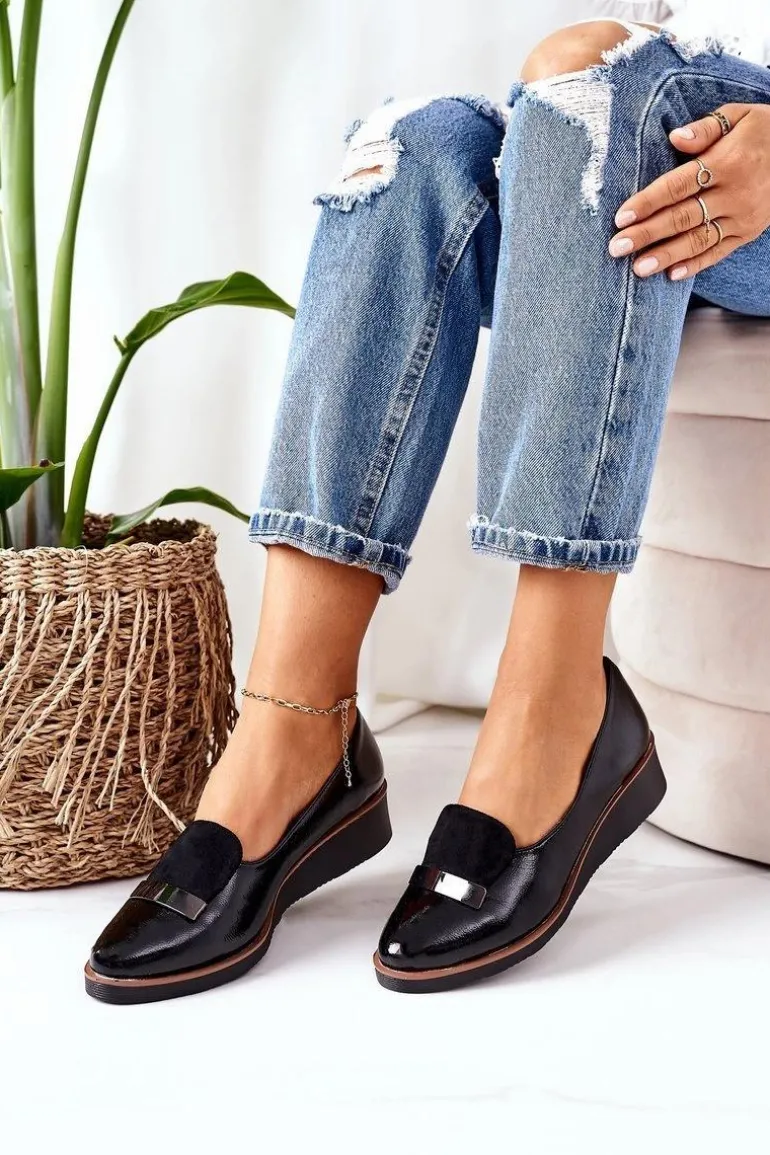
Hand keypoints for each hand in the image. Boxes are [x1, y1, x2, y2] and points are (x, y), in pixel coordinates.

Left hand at [608, 103, 769, 280]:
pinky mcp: (748, 233)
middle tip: (616, 248)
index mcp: (727, 162)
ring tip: (638, 268)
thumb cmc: (763, 131)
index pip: (679, 185)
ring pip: (698, 240)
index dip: (649, 202)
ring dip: (666, 256)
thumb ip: (706, 128)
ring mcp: (742, 217)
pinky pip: (719, 252)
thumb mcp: (739, 116)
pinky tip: (672, 275)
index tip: (621, 216)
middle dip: (647, 234)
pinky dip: (696, 265)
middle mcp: (734, 194)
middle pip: (683, 217)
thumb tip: (675, 137)